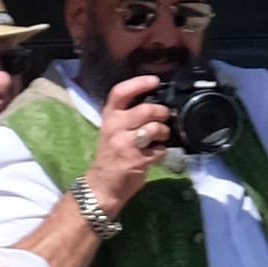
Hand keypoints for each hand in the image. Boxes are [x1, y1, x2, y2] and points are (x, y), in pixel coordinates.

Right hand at [85, 70, 175, 223]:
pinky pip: (159, 149)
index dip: (139, 83)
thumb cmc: (110, 157)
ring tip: (161, 137)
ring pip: (155, 128)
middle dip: (161, 112)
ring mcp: (125, 143)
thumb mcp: (112, 131)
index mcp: (109, 117)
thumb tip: (153, 105)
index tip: (154, 81)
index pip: (120, 92)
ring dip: (164, 132)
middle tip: (165, 117)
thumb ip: (127, 117)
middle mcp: (114, 127)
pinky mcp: (137, 159)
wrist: (102, 186)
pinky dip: (162, 152)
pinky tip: (155, 155)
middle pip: (146, 109)